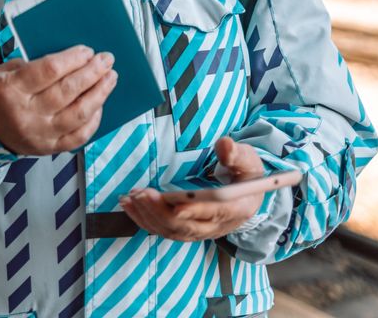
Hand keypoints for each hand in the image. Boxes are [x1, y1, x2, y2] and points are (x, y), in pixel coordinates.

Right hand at [0, 45, 117, 154]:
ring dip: (98, 94)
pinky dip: (93, 120)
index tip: (87, 50)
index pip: (49, 70)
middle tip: (106, 60)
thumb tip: (72, 58)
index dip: (72, 59)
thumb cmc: (0, 94)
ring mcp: (39, 134)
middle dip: (91, 73)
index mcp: (11, 89)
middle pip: (67, 91)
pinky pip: (78, 136)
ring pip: (77, 114)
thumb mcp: (4, 71)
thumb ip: (33, 65)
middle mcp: (26, 113)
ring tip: (110, 78)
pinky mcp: (49, 148)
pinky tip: (99, 104)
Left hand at [119, 137, 265, 241]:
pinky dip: (146, 220)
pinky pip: (165, 231)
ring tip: (130, 198)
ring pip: (173, 230)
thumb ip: (236, 153)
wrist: (246, 194)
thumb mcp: (247, 159)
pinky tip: (130, 207)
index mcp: (238, 208)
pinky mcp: (189, 231)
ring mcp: (202, 231)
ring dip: (149, 216)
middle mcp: (219, 225)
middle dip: (162, 211)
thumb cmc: (246, 173)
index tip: (175, 204)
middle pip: (188, 225)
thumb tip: (224, 145)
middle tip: (141, 194)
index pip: (215, 211)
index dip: (195, 209)